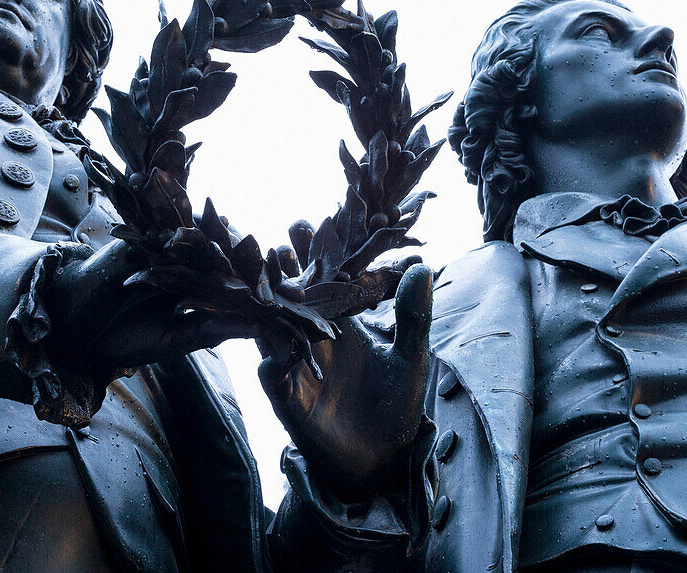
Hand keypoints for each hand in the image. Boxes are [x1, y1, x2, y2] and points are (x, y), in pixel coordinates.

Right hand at [44, 240, 260, 374]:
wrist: (78, 329)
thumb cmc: (127, 337)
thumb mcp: (177, 339)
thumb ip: (215, 329)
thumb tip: (260, 327)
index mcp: (197, 289)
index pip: (233, 283)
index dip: (258, 285)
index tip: (291, 291)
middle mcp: (184, 266)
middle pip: (220, 255)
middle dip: (246, 255)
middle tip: (274, 257)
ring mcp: (164, 249)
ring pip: (197, 236)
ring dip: (218, 233)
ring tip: (242, 235)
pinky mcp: (142, 237)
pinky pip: (163, 223)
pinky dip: (181, 219)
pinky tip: (201, 220)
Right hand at [259, 263, 433, 498]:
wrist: (384, 461)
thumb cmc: (395, 408)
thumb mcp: (411, 358)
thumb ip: (413, 316)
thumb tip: (421, 266)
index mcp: (340, 325)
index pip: (322, 283)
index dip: (315, 256)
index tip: (313, 224)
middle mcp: (312, 341)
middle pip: (289, 300)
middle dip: (281, 274)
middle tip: (280, 245)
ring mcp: (297, 370)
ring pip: (272, 333)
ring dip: (268, 313)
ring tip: (265, 289)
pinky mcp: (292, 403)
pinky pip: (274, 380)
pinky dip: (273, 366)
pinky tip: (276, 355)